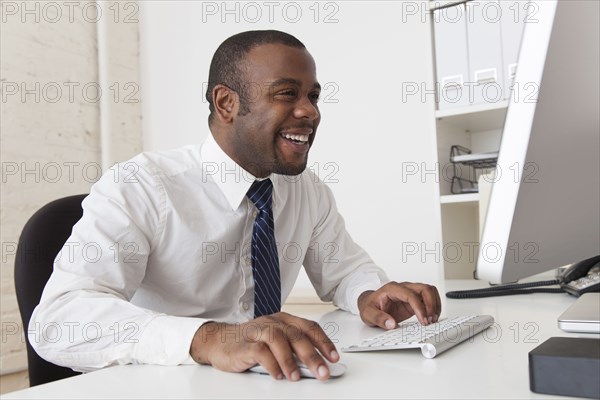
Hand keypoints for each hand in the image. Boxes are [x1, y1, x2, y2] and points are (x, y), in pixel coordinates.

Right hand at [189, 312, 339, 380]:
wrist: (218, 341)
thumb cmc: (250, 342)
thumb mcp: (276, 343)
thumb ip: (294, 350)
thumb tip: (316, 366)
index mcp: (284, 320)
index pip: (309, 327)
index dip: (324, 342)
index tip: (334, 357)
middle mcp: (273, 323)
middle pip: (297, 335)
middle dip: (312, 355)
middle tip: (322, 372)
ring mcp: (258, 331)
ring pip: (278, 339)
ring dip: (290, 360)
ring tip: (296, 377)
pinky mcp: (244, 344)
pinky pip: (260, 351)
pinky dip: (271, 364)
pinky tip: (277, 375)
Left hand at [357, 282, 441, 328]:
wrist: (369, 304)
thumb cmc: (369, 306)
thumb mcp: (368, 314)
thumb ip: (378, 318)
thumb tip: (391, 324)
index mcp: (392, 289)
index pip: (411, 295)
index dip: (420, 308)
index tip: (423, 321)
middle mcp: (403, 288)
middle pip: (425, 288)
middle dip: (431, 305)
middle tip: (430, 321)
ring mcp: (410, 293)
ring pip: (430, 291)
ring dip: (435, 305)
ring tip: (433, 320)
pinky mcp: (414, 300)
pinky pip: (429, 299)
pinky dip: (434, 307)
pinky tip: (432, 318)